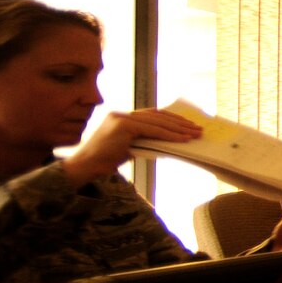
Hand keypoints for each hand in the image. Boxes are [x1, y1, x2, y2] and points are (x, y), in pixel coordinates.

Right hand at [64, 107, 201, 183]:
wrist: (83, 167)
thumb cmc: (104, 162)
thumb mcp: (128, 149)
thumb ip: (144, 141)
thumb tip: (168, 142)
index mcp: (122, 118)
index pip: (152, 115)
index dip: (172, 119)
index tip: (188, 125)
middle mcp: (122, 114)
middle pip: (157, 116)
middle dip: (180, 123)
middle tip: (198, 129)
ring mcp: (121, 118)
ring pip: (157, 122)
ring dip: (178, 129)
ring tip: (194, 134)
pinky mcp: (122, 126)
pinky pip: (152, 130)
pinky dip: (169, 135)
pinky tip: (182, 139)